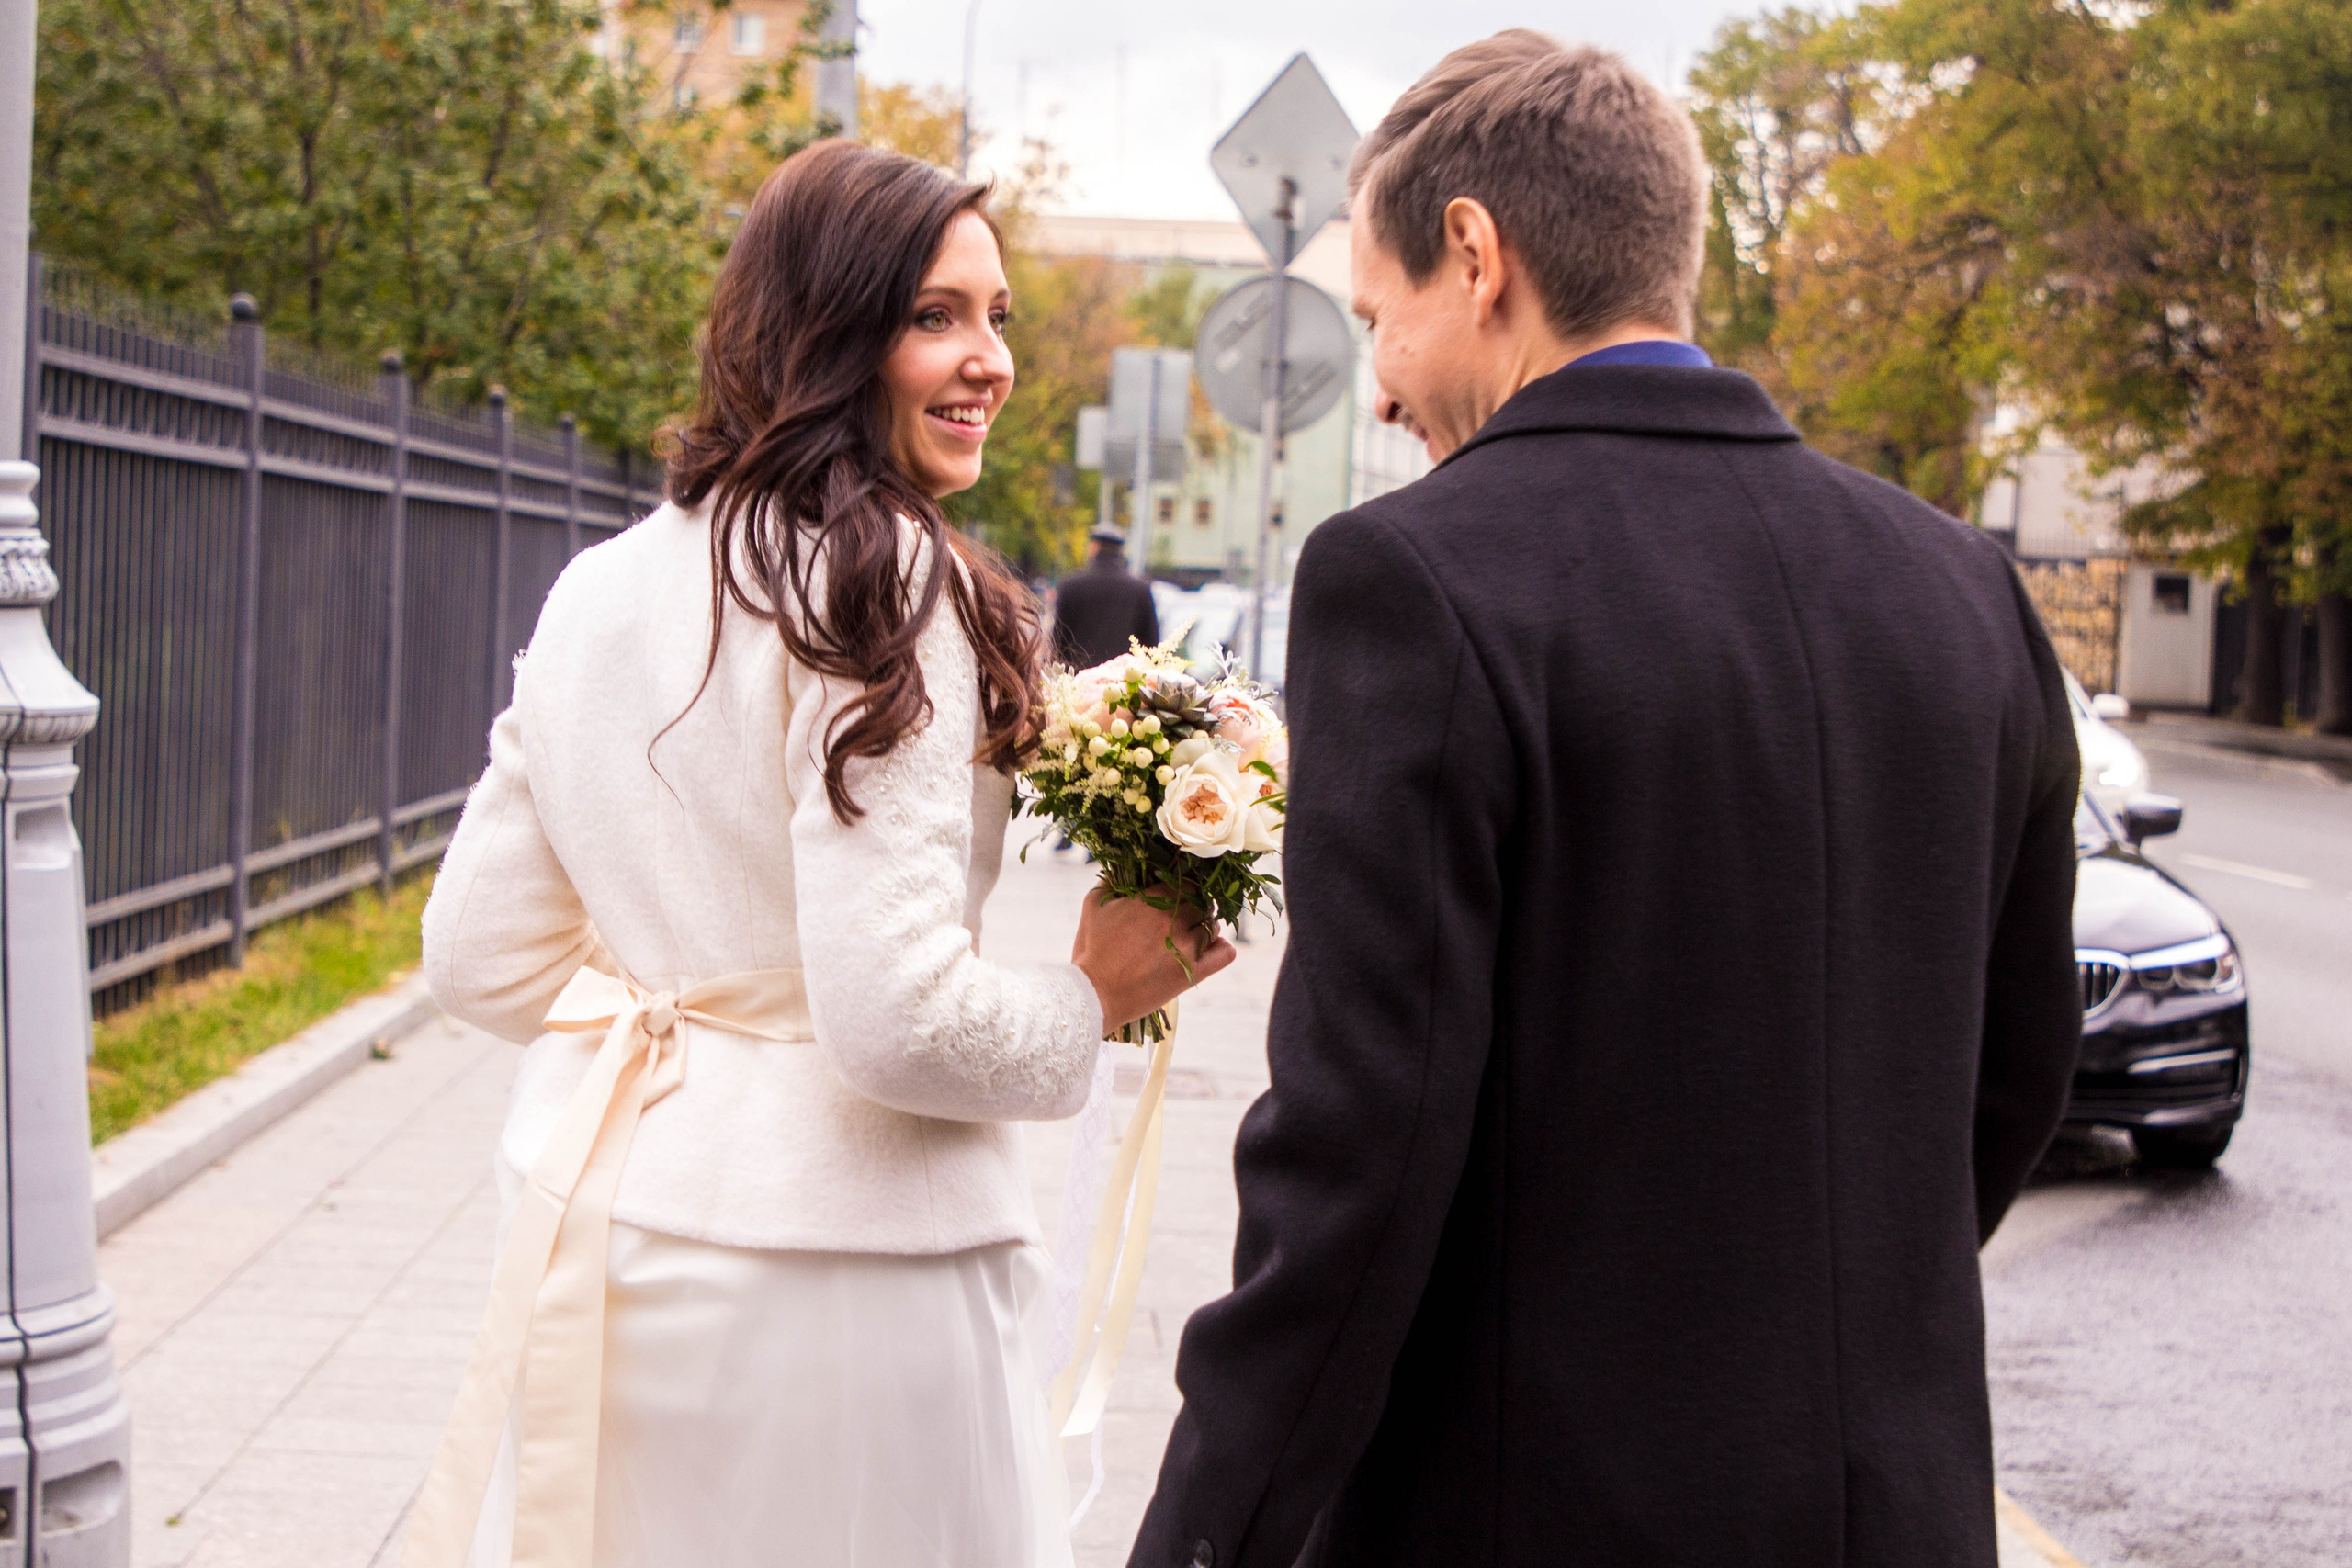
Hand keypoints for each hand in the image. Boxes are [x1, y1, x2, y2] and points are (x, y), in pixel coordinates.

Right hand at [1071, 885, 1236, 1032]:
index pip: (1186, 883)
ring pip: (1212, 926)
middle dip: (1194, 908)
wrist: (1094, 993)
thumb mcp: (1092, 906)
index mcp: (1152, 900)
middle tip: (1181, 918)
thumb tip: (1120, 869)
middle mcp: (1174, 919)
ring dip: (1204, 928)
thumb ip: (1109, 881)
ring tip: (1188, 937)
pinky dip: (1220, 949)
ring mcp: (1187, 946)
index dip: (1182, 889)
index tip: (1175, 897)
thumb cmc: (1090, 951)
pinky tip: (1208, 950)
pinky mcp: (1193, 972)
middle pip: (1202, 903)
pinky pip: (1225, 953)